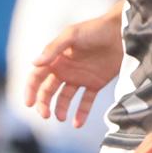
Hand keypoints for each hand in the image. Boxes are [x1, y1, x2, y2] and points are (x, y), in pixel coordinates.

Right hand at [27, 9, 123, 126]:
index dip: (30, 90)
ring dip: (60, 109)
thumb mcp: (72, 35)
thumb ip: (53, 49)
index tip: (29, 104)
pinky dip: (81, 113)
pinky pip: (86, 102)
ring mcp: (80, 78)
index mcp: (56, 59)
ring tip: (61, 118)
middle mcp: (66, 70)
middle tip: (45, 115)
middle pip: (48, 91)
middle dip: (44, 104)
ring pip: (65, 98)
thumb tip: (34, 63)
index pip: (37, 77)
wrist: (122, 32)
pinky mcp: (96, 83)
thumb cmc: (95, 29)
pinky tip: (77, 124)